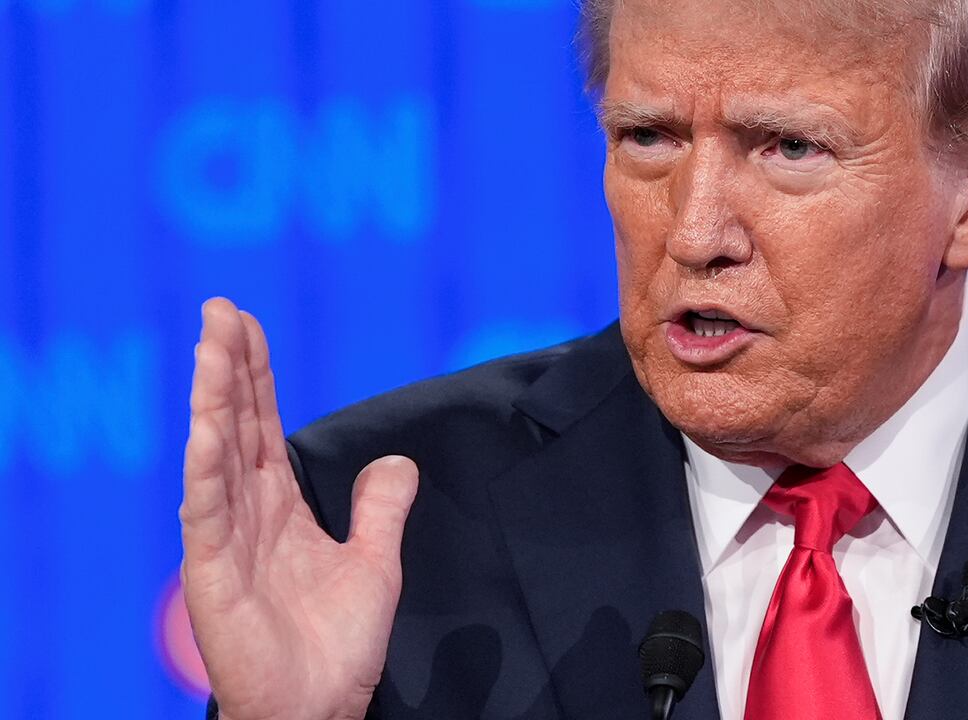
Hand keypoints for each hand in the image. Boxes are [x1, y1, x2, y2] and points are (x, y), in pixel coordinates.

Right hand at [179, 298, 417, 719]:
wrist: (319, 709)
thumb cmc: (334, 647)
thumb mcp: (375, 563)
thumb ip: (381, 508)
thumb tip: (395, 459)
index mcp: (278, 506)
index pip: (262, 424)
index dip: (255, 375)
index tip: (245, 324)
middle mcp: (246, 513)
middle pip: (234, 425)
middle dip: (228, 367)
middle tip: (219, 310)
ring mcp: (225, 542)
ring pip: (215, 457)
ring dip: (212, 401)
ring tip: (211, 347)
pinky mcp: (213, 576)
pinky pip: (207, 515)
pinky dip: (206, 471)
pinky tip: (206, 430)